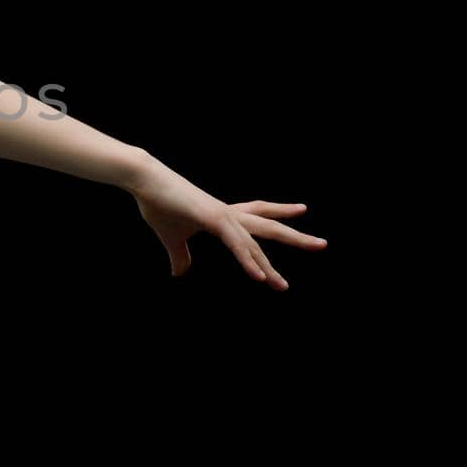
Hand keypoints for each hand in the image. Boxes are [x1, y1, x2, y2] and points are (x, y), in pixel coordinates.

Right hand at [127, 155, 326, 290]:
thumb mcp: (171, 237)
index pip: (258, 213)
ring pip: (255, 242)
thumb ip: (180, 256)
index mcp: (222, 215)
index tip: (301, 211)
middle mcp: (228, 214)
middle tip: (322, 244)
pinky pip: (237, 245)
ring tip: (283, 286)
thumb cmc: (157, 203)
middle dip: (295, 237)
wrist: (145, 179)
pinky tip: (260, 277)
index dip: (279, 212)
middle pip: (268, 225)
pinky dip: (248, 262)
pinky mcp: (212, 220)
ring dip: (270, 266)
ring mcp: (222, 216)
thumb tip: (179, 274)